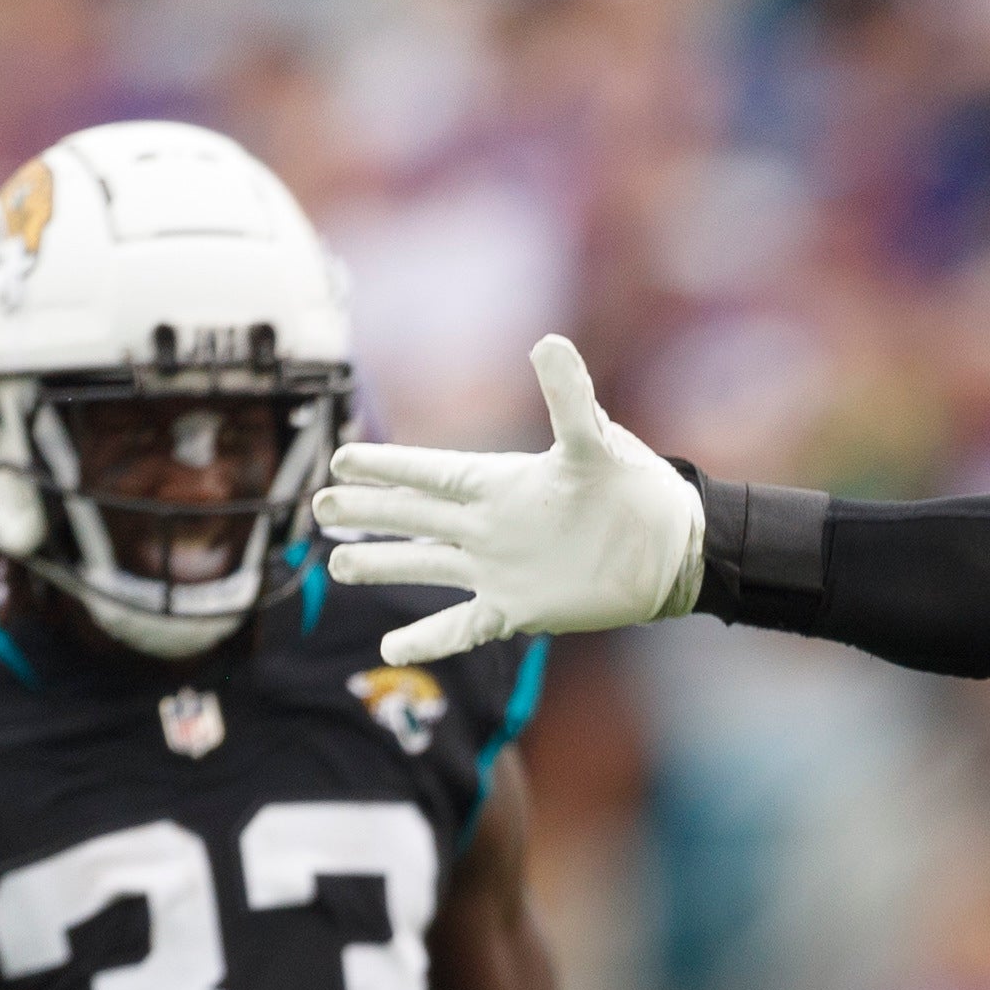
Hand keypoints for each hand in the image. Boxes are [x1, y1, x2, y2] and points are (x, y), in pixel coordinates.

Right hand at [315, 336, 704, 669]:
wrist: (671, 552)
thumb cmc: (638, 489)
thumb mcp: (598, 442)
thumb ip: (568, 397)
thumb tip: (549, 342)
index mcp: (499, 483)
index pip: (427, 472)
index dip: (386, 467)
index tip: (343, 459)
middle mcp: (489, 525)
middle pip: (414, 517)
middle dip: (368, 512)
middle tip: (319, 506)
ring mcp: (499, 569)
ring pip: (426, 566)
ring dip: (383, 565)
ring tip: (336, 565)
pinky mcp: (518, 609)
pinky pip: (463, 625)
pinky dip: (429, 638)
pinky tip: (391, 647)